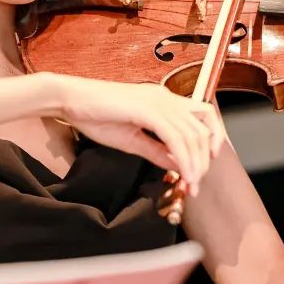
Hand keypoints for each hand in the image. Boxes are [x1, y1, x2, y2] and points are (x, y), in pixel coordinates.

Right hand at [55, 76, 224, 196]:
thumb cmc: (97, 117)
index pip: (204, 116)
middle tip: (196, 184)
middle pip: (203, 128)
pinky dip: (183, 159)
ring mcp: (158, 102)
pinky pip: (175, 138)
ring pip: (192, 135)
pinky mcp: (147, 110)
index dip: (213, 140)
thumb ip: (157, 151)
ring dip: (195, 164)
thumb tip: (179, 166)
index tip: (206, 164)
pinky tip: (183, 175)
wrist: (71, 100)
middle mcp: (167, 98)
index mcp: (166, 101)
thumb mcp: (133, 140)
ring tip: (191, 185)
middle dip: (204, 160)